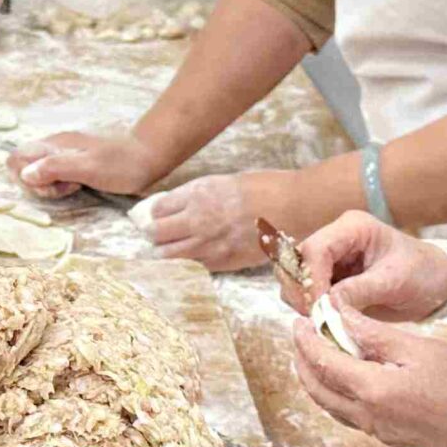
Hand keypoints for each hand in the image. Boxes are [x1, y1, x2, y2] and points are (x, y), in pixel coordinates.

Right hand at [9, 131, 163, 199]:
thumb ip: (56, 168)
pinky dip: (61, 185)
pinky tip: (79, 185)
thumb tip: (26, 173)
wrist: (148, 156)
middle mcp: (54, 147)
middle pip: (24, 167)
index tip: (50, 185)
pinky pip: (53, 175)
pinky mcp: (72, 162)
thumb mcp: (88, 167)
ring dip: (51, 186)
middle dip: (38, 185)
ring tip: (75, 186)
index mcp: (54, 144)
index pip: (16, 157)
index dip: (25, 177)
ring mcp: (62, 154)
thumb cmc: (122, 163)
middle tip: (66, 187)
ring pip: (38, 173)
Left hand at [138, 172, 275, 270]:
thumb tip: (177, 205)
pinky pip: (194, 265)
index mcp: (198, 195)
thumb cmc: (263, 187)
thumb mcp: (224, 181)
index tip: (155, 215)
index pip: (158, 209)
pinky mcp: (223, 261)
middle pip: (156, 233)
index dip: (154, 212)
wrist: (293, 206)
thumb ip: (199, 195)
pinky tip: (192, 256)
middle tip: (155, 234)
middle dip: (153, 233)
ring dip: (165, 251)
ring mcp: (210, 244)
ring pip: (170, 255)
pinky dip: (188, 262)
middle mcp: (198, 220)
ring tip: (167, 248)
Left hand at [287, 313, 446, 446]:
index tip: (299, 319)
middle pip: (318, 389)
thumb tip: (336, 316)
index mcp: (371, 392)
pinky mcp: (394, 437)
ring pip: (332, 406)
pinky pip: (352, 415)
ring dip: (319, 379)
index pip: (321, 363)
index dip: (305, 340)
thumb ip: (372, 334)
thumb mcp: (419, 348)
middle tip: (303, 334)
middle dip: (304, 361)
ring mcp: (381, 432)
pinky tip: (351, 376)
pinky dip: (339, 393)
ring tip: (320, 351)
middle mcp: (369, 418)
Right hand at [295, 211, 446, 323]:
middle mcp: (336, 239)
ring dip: (303, 302)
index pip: (316, 249)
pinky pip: (307, 293)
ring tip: (323, 322)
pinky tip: (326, 322)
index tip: (318, 309)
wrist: (435, 283)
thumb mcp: (395, 282)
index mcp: (353, 228)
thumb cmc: (423, 274)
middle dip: (302, 292)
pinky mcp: (330, 278)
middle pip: (298, 262)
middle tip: (316, 320)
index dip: (311, 280)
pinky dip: (311, 309)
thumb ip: (360, 290)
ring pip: (296, 279)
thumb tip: (327, 304)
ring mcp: (331, 259)